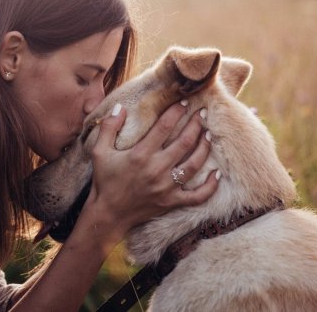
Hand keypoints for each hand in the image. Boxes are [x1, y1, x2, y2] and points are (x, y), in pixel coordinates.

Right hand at [84, 101, 218, 238]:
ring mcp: (167, 187)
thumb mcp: (99, 151)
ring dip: (204, 147)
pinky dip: (210, 185)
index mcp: (140, 154)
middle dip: (196, 124)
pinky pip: (198, 195)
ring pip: (194, 164)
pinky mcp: (172, 202)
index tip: (185, 102)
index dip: (176, 112)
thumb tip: (119, 107)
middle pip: (184, 142)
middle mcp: (156, 169)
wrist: (108, 213)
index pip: (164, 127)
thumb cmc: (104, 180)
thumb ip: (109, 127)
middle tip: (203, 113)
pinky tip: (217, 173)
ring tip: (208, 134)